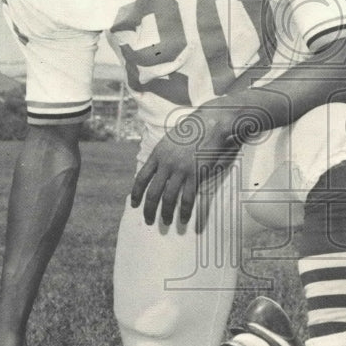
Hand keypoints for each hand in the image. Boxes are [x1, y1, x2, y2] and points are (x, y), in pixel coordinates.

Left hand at [130, 110, 238, 226]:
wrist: (211, 122)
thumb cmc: (194, 128)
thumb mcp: (171, 138)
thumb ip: (163, 154)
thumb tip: (157, 169)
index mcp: (158, 154)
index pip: (141, 178)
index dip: (136, 193)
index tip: (134, 204)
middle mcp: (166, 163)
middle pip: (152, 192)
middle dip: (148, 209)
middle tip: (149, 221)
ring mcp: (181, 170)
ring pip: (169, 198)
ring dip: (166, 213)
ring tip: (166, 222)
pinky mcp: (196, 174)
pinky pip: (188, 198)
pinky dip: (186, 211)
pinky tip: (184, 219)